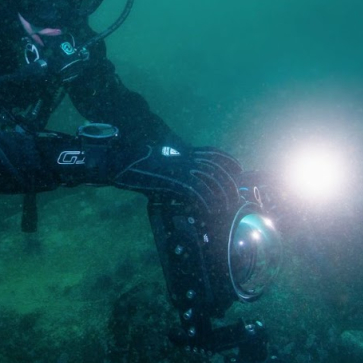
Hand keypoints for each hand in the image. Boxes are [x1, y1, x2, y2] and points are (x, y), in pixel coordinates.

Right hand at [111, 145, 243, 216]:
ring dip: (221, 196)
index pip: (216, 155)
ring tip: (225, 209)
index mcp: (186, 152)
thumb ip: (179, 172)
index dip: (231, 164)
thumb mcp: (164, 165)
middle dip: (230, 186)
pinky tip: (209, 210)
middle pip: (218, 169)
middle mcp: (187, 158)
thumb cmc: (141, 166)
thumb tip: (190, 188)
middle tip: (234, 200)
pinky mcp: (174, 179)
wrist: (124, 162)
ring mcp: (181, 167)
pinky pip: (197, 190)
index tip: (238, 174)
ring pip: (211, 181)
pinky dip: (206, 201)